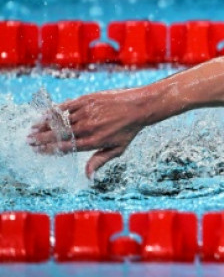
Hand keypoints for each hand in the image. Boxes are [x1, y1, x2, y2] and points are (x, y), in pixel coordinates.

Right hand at [28, 88, 149, 178]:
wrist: (140, 106)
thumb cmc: (128, 130)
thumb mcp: (117, 149)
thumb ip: (99, 161)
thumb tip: (88, 177)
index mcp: (94, 141)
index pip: (66, 147)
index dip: (49, 149)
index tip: (38, 151)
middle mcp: (89, 127)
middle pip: (59, 134)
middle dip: (41, 138)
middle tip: (29, 141)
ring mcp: (88, 112)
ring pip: (60, 120)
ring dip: (44, 125)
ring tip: (33, 129)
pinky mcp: (88, 100)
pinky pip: (67, 106)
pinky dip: (54, 111)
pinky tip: (45, 115)